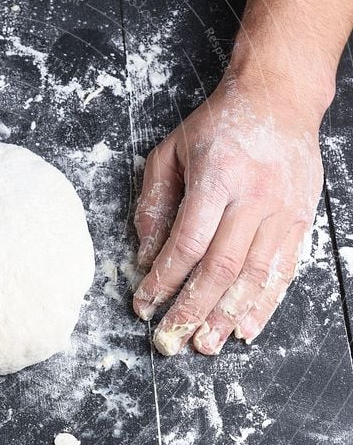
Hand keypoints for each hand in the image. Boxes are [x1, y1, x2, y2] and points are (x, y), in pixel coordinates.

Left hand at [133, 71, 324, 355]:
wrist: (280, 99)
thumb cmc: (217, 126)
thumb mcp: (169, 153)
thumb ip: (154, 204)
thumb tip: (144, 257)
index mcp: (216, 178)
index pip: (186, 243)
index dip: (163, 280)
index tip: (143, 304)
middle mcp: (254, 198)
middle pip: (221, 267)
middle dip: (193, 309)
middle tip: (171, 340)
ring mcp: (283, 211)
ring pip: (256, 276)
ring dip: (228, 316)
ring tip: (206, 345)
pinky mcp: (301, 220)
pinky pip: (284, 271)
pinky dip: (265, 304)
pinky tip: (246, 329)